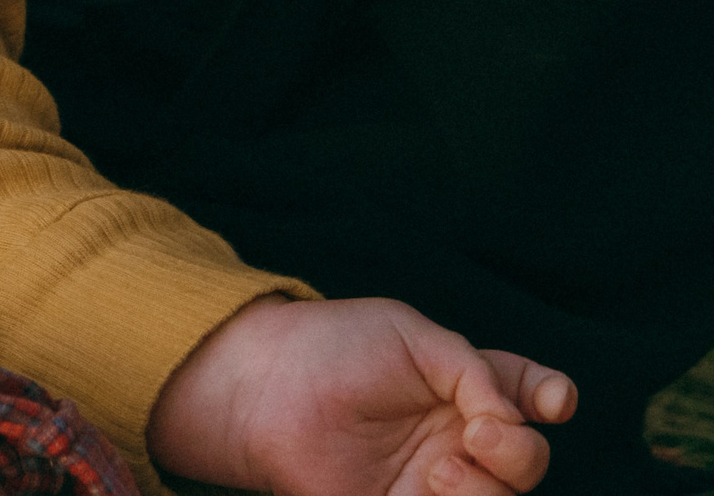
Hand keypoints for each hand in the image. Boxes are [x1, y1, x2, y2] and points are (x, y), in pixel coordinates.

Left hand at [149, 295, 577, 495]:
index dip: (551, 397)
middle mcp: (458, 437)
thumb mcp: (410, 336)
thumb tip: (514, 414)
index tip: (553, 399)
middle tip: (477, 436)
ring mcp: (434, 481)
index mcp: (466, 386)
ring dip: (488, 493)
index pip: (530, 395)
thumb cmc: (331, 346)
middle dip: (519, 453)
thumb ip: (473, 368)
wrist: (263, 387)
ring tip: (441, 470)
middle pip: (526, 461)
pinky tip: (437, 490)